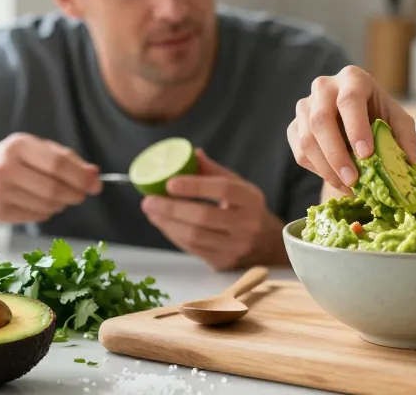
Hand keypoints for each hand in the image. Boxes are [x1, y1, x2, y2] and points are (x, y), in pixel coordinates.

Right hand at [0, 132, 101, 223]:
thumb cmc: (13, 160)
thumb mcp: (37, 150)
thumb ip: (68, 160)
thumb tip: (94, 176)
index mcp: (18, 146)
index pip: (58, 164)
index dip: (81, 177)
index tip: (95, 185)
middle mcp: (5, 168)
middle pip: (53, 188)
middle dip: (74, 194)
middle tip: (80, 195)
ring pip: (46, 205)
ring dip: (61, 204)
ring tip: (58, 198)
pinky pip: (35, 216)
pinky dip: (46, 213)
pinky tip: (40, 204)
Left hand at [140, 149, 282, 270]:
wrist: (266, 243)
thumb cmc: (245, 208)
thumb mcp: (238, 186)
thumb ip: (214, 171)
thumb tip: (191, 154)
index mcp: (251, 200)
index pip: (223, 190)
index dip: (195, 186)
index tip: (170, 183)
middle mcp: (246, 225)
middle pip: (204, 217)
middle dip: (172, 209)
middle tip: (149, 200)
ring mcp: (235, 247)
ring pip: (194, 236)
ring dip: (167, 224)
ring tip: (151, 212)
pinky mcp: (222, 261)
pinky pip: (192, 248)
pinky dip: (173, 235)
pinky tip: (162, 224)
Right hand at [287, 65, 415, 192]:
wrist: (356, 117)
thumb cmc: (379, 115)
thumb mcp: (398, 120)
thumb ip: (405, 136)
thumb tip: (409, 160)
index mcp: (352, 78)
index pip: (349, 100)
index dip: (356, 128)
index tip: (366, 154)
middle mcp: (323, 87)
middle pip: (321, 120)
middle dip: (337, 155)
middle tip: (354, 180)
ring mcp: (305, 106)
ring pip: (307, 139)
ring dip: (327, 168)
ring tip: (349, 186)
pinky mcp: (295, 126)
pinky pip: (300, 152)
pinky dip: (318, 171)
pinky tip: (338, 180)